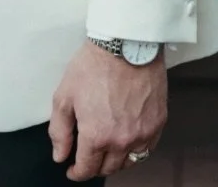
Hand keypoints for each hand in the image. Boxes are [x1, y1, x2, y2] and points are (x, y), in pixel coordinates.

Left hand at [49, 42, 166, 179]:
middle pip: (108, 168)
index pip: (87, 168)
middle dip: (95, 167)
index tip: (72, 170)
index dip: (77, 172)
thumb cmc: (93, 66)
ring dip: (115, 162)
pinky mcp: (157, 125)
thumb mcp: (64, 95)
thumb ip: (60, 129)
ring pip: (129, 162)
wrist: (125, 46)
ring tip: (105, 152)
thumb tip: (59, 154)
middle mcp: (121, 141)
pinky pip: (146, 149)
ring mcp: (142, 135)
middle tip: (87, 159)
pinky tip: (126, 141)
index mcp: (97, 135)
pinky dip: (135, 151)